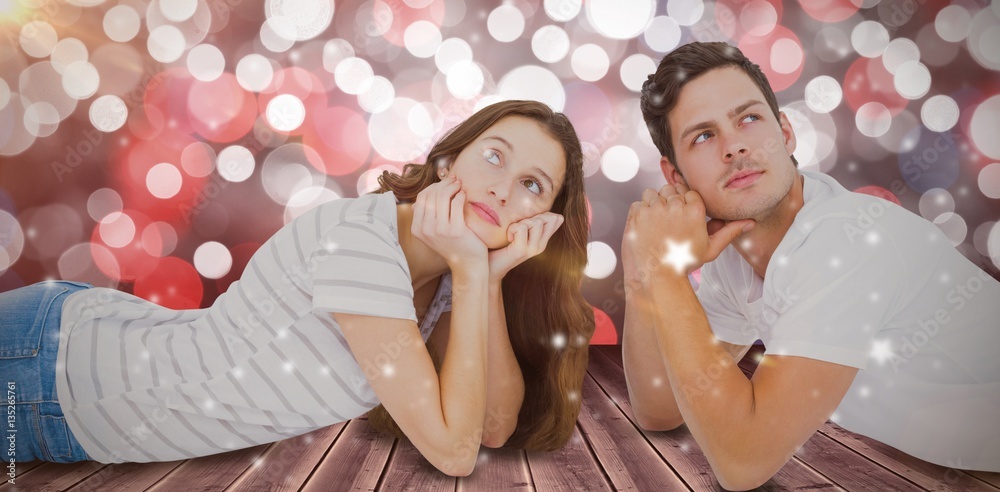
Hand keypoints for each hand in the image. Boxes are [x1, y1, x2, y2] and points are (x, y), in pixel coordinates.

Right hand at [412, 175, 487, 268]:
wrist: (467, 263)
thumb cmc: (453, 244)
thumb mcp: (433, 231)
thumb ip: (426, 215)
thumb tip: (423, 196)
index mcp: (417, 228)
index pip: (421, 197)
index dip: (433, 187)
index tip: (444, 184)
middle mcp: (426, 229)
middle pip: (431, 194)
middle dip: (444, 184)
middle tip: (455, 181)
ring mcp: (440, 230)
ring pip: (442, 196)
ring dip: (453, 187)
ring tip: (460, 186)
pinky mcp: (455, 230)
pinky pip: (456, 203)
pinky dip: (460, 195)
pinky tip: (464, 196)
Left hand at [487, 212, 563, 282]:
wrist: (491, 268)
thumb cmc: (501, 247)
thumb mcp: (520, 233)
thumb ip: (530, 224)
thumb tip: (539, 208)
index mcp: (543, 241)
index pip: (557, 219)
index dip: (543, 213)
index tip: (527, 221)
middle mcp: (541, 246)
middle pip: (548, 218)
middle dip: (532, 216)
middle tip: (518, 227)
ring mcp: (533, 249)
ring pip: (536, 221)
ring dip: (521, 222)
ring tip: (513, 233)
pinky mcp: (522, 250)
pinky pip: (521, 227)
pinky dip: (512, 228)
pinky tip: (508, 238)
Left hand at [622, 181, 753, 284]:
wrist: (657, 275)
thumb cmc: (684, 263)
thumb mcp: (711, 248)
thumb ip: (730, 232)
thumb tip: (750, 222)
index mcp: (695, 210)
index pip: (689, 191)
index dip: (684, 202)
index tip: (681, 215)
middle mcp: (675, 205)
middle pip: (671, 190)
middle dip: (670, 202)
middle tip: (669, 222)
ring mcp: (655, 208)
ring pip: (654, 192)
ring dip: (655, 203)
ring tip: (657, 222)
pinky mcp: (638, 213)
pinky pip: (639, 202)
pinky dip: (641, 211)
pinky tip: (646, 226)